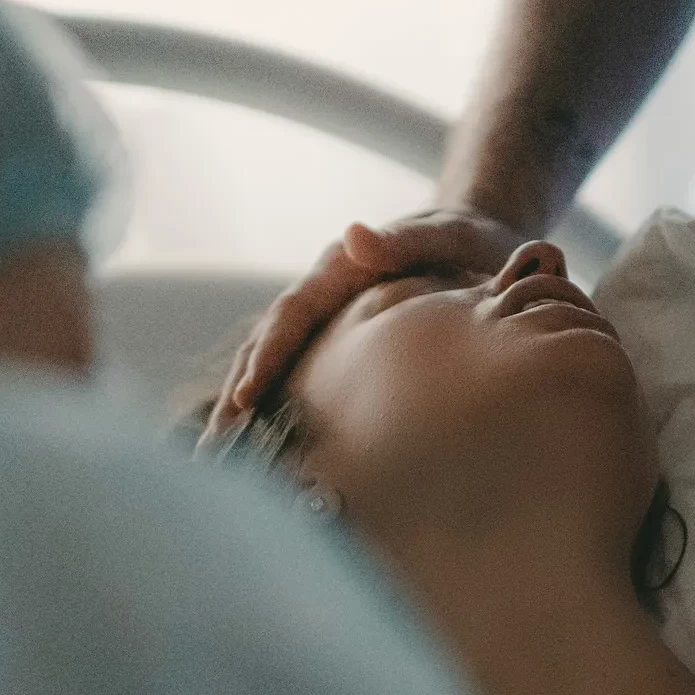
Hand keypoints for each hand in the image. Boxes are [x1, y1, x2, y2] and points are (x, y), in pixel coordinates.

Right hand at [197, 209, 524, 445]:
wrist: (481, 240)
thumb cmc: (466, 239)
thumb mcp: (444, 235)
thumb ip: (402, 240)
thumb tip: (352, 236)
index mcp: (338, 270)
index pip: (289, 317)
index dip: (266, 357)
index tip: (246, 398)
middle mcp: (322, 296)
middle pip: (266, 346)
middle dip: (236, 396)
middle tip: (214, 449)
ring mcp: (327, 322)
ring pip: (275, 367)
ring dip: (244, 410)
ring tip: (220, 460)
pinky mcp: (339, 346)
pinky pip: (300, 379)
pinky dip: (278, 412)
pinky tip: (266, 453)